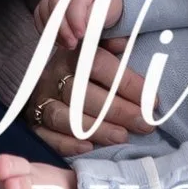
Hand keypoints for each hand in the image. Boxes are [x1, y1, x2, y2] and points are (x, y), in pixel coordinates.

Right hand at [30, 0, 154, 146]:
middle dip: (119, 111)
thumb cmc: (89, 70)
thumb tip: (125, 41)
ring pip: (65, 117)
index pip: (99, 65)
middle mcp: (53, 76)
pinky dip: (66, 144)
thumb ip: (112, 46)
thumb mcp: (101, 51)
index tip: (153, 101)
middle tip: (145, 124)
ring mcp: (42, 100)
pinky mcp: (34, 122)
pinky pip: (46, 136)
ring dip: (97, 129)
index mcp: (73, 55)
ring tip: (122, 137)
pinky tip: (88, 147)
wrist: (53, 82)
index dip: (127, 83)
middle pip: (84, 94)